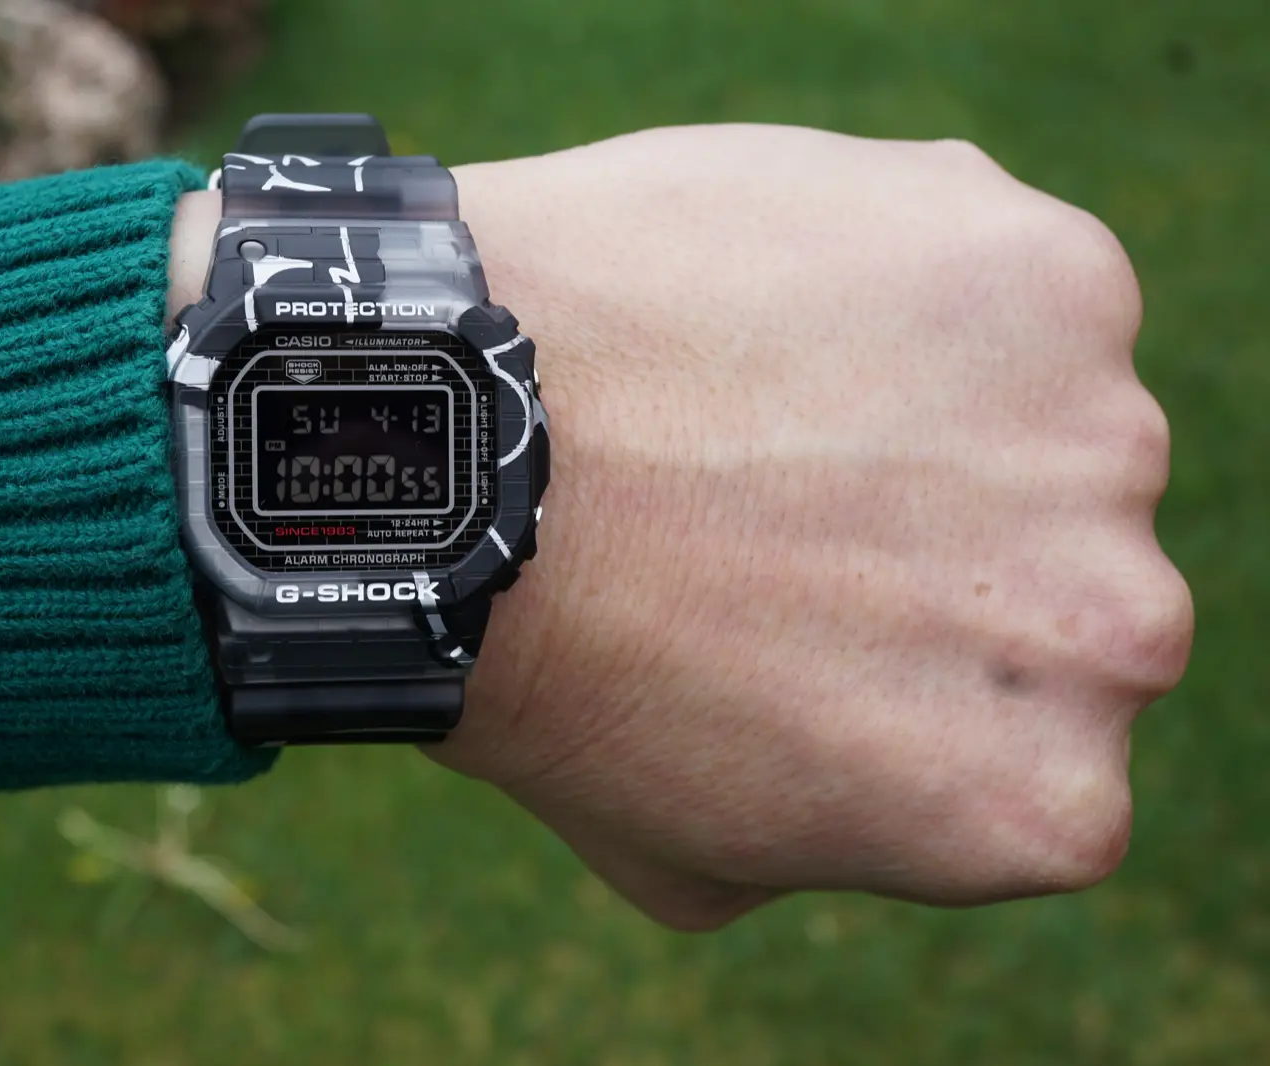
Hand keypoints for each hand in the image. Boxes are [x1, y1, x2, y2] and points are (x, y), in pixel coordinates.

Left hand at [428, 125, 1193, 929]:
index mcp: (1044, 806)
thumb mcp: (696, 858)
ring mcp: (1100, 443)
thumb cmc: (559, 669)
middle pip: (1058, 579)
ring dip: (928, 410)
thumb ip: (840, 837)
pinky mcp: (1054, 275)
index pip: (1026, 740)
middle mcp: (1118, 637)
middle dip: (938, 545)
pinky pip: (999, 282)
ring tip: (753, 403)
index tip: (798, 627)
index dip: (899, 673)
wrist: (470, 453)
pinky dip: (910, 283)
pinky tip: (770, 307)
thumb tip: (885, 766)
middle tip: (777, 508)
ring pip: (1039, 424)